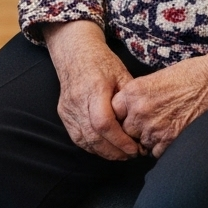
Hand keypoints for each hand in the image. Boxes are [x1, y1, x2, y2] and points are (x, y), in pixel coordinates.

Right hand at [45, 20, 140, 160]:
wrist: (74, 52)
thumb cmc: (101, 61)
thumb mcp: (122, 74)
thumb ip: (129, 99)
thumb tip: (143, 123)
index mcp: (94, 88)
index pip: (104, 122)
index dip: (120, 140)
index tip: (135, 148)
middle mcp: (78, 100)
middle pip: (94, 136)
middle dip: (115, 151)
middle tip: (132, 155)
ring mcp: (68, 108)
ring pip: (84, 141)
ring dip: (105, 153)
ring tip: (122, 155)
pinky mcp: (64, 113)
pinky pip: (77, 138)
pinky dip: (93, 147)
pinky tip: (106, 148)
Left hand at [112, 47, 207, 157]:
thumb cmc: (186, 76)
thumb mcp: (152, 79)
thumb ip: (135, 96)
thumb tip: (127, 111)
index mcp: (132, 92)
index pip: (112, 113)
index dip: (120, 117)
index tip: (127, 118)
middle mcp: (139, 110)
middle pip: (125, 131)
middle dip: (134, 130)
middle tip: (147, 125)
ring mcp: (153, 127)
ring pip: (141, 143)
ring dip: (148, 140)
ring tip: (163, 128)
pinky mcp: (170, 139)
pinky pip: (156, 152)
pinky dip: (162, 147)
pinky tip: (171, 135)